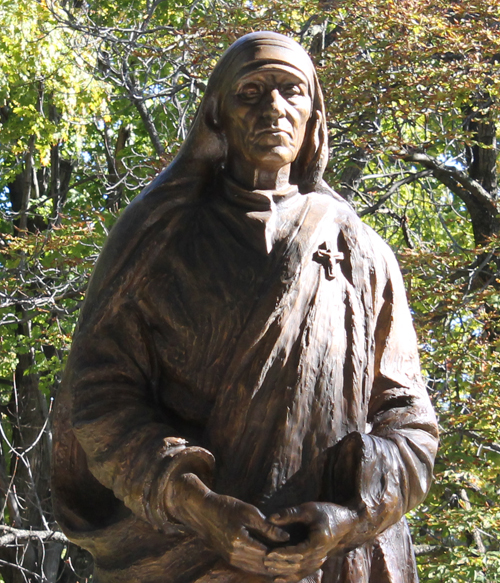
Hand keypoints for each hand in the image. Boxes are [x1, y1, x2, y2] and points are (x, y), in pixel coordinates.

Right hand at [166, 473, 289, 575]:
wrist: (203, 512)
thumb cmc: (226, 507)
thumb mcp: (249, 512)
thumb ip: (267, 527)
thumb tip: (286, 537)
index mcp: (240, 542)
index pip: (268, 555)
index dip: (283, 555)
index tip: (297, 552)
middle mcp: (235, 555)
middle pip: (263, 566)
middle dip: (280, 565)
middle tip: (296, 562)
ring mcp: (231, 559)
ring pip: (256, 570)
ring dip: (271, 568)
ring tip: (288, 564)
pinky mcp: (229, 559)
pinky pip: (249, 567)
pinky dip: (261, 566)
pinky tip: (272, 562)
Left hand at [264, 503, 357, 582]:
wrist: (345, 521)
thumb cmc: (326, 512)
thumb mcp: (308, 509)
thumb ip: (290, 513)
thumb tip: (270, 517)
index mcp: (318, 542)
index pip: (298, 552)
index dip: (283, 554)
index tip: (269, 553)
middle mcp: (320, 554)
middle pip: (298, 564)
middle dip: (280, 564)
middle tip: (265, 561)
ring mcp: (320, 560)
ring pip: (300, 571)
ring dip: (284, 572)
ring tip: (269, 569)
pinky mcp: (318, 561)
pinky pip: (304, 573)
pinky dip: (292, 577)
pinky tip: (278, 580)